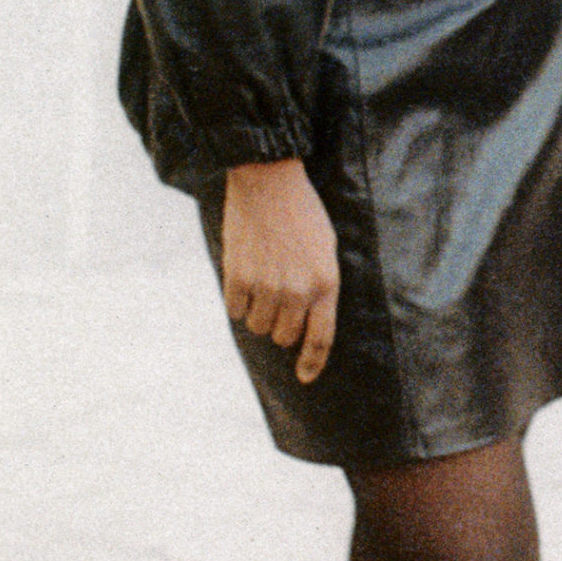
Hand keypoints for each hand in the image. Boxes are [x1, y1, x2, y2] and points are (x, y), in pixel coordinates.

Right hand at [222, 159, 338, 383]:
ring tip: (263, 281)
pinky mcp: (238, 277)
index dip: (312, 363)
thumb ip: (320, 288)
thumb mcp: (327, 250)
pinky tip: (245, 275)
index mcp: (326, 285)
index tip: (305, 378)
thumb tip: (307, 324)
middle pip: (284, 336)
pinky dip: (238, 300)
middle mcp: (298, 291)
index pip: (320, 339)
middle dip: (281, 325)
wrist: (269, 182)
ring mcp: (266, 286)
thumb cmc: (303, 215)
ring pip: (257, 327)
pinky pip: (235, 310)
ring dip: (259, 312)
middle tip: (279, 298)